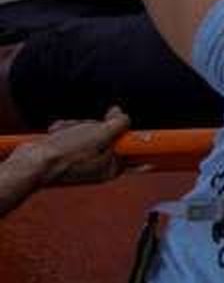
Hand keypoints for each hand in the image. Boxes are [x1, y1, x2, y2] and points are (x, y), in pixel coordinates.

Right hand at [15, 106, 130, 186]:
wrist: (31, 163)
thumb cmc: (67, 154)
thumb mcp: (102, 134)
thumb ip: (119, 123)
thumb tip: (121, 114)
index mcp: (111, 168)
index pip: (132, 150)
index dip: (128, 132)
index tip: (132, 127)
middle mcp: (98, 166)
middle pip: (107, 134)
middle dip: (93, 126)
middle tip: (84, 130)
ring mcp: (81, 159)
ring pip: (87, 130)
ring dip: (75, 126)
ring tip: (64, 134)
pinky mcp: (65, 153)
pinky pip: (71, 133)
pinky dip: (63, 130)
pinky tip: (55, 134)